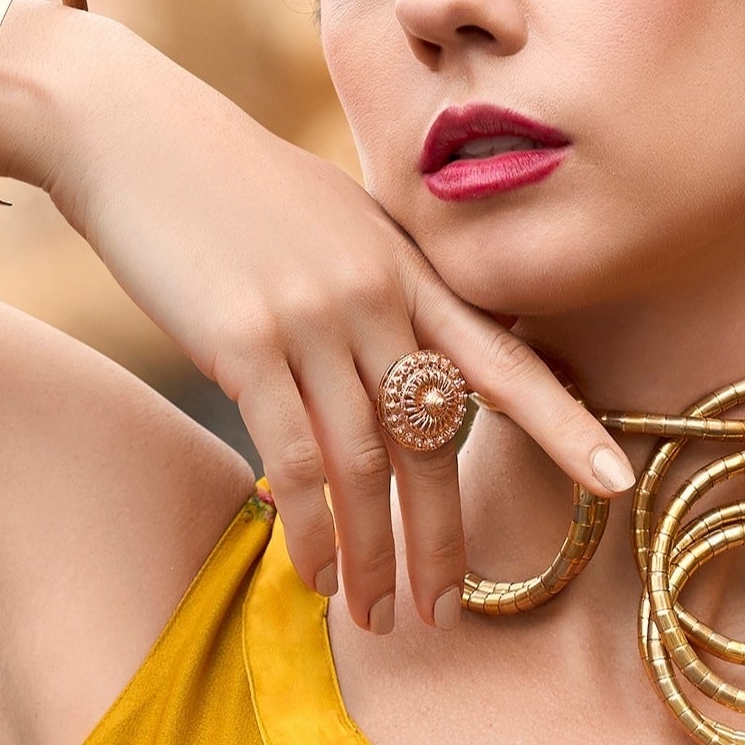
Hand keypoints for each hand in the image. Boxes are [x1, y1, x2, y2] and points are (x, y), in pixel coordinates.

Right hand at [0, 13, 631, 630]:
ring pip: (366, 464)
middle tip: (444, 610)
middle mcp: (375, 293)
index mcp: (407, 266)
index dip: (564, 425)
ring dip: (373, 554)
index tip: (615, 485)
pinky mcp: (243, 340)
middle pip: (433, 439)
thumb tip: (412, 359)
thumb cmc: (225, 183)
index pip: (503, 359)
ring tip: (376, 616)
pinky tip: (314, 574)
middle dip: (442, 538)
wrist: (129, 128)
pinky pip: (295, 460)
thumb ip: (383, 286)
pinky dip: (310, 529)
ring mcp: (313, 316)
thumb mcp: (331, 218)